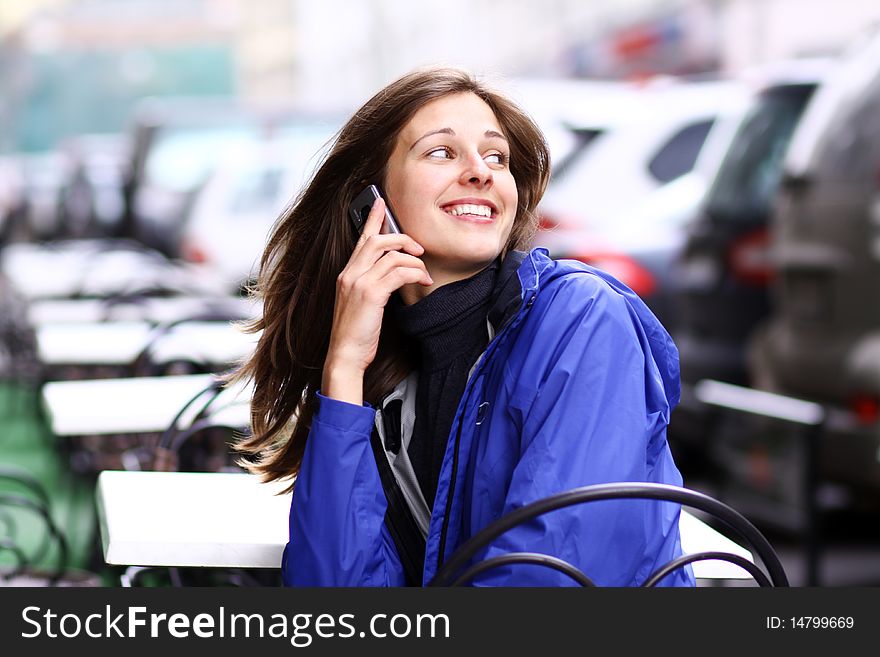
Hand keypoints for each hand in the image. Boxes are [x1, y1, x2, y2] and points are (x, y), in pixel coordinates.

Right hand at [323, 198, 431, 403]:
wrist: (345, 355)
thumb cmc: (356, 333)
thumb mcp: (361, 303)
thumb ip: (372, 284)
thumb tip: (395, 274)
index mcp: (346, 274)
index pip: (361, 239)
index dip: (372, 218)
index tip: (380, 202)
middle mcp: (350, 273)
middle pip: (378, 240)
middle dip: (402, 238)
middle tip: (419, 247)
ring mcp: (358, 282)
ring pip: (391, 255)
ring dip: (414, 261)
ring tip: (425, 273)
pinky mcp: (370, 294)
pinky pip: (398, 272)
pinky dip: (414, 273)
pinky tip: (423, 280)